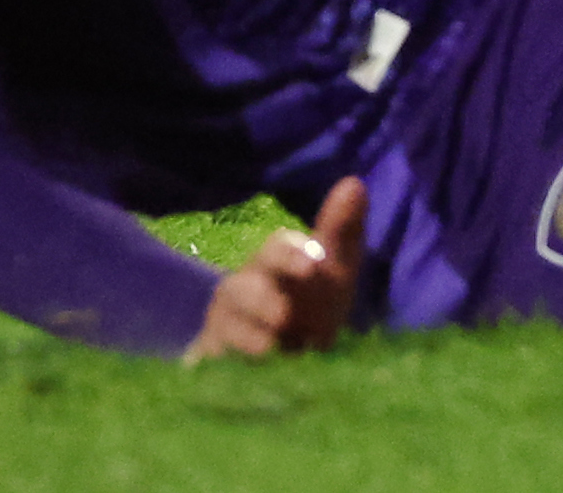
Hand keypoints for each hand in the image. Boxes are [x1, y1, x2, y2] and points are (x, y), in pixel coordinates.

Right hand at [185, 176, 366, 361]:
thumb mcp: (335, 268)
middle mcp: (243, 291)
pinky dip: (223, 369)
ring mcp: (224, 328)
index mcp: (274, 263)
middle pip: (240, 287)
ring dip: (244, 338)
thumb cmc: (313, 300)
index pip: (276, 249)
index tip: (312, 266)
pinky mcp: (213, 364)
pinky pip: (209, 365)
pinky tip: (242, 379)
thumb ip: (341, 230)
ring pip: (222, 326)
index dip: (290, 255)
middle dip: (259, 299)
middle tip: (284, 315)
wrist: (286, 353)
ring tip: (271, 350)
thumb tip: (353, 183)